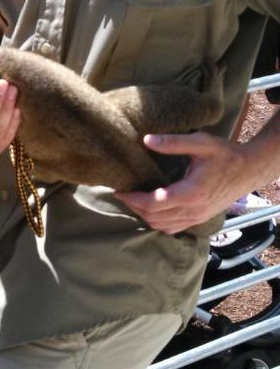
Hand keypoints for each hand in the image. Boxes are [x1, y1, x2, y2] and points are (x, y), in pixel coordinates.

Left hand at [115, 131, 248, 233]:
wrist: (248, 170)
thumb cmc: (224, 154)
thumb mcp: (200, 143)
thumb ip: (173, 143)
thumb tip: (146, 140)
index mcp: (190, 193)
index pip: (154, 204)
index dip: (133, 200)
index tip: (119, 191)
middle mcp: (193, 210)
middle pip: (155, 218)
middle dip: (134, 208)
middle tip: (122, 194)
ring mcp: (197, 217)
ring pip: (163, 226)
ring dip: (145, 216)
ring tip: (133, 200)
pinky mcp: (200, 219)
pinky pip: (174, 228)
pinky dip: (158, 222)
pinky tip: (151, 210)